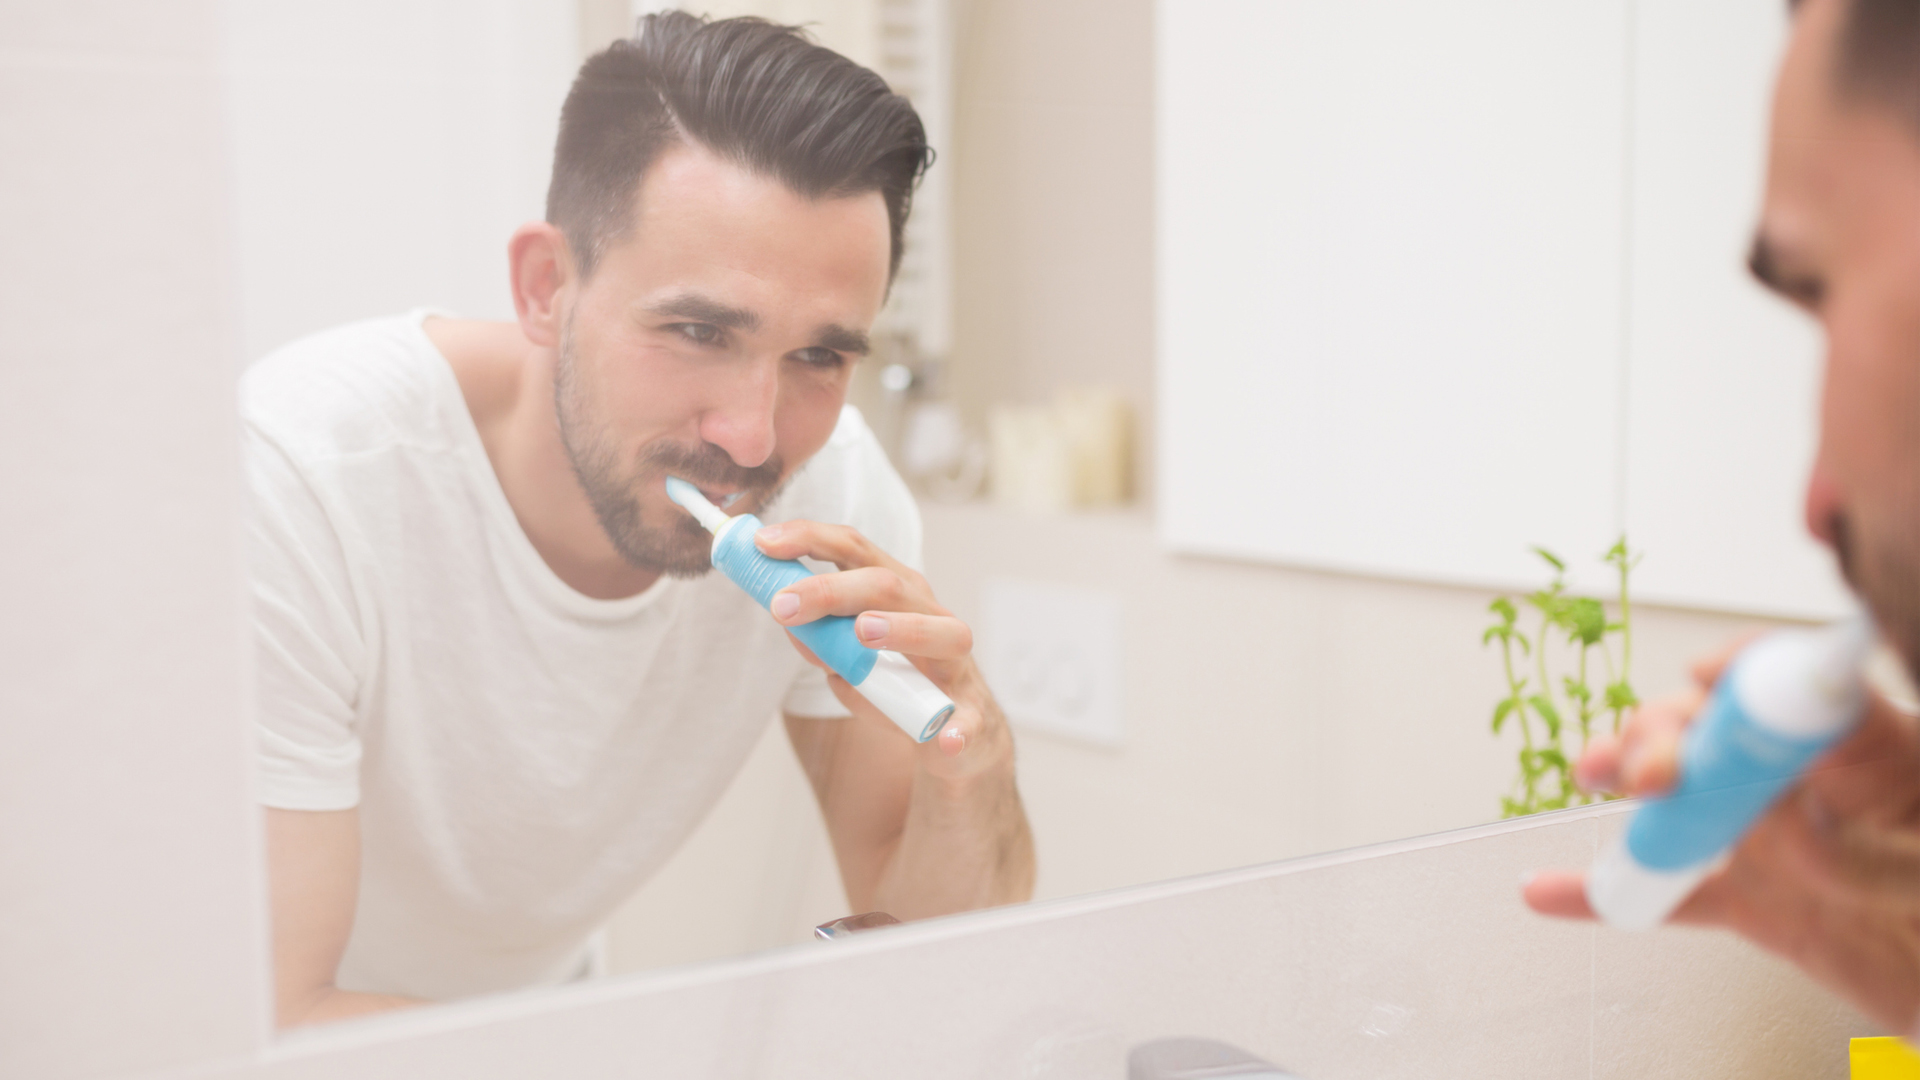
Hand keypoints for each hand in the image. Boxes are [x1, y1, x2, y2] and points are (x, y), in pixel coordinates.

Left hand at [754, 520, 1012, 782]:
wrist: (955, 731)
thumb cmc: (899, 682)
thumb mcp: (850, 657)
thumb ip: (822, 640)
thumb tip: (790, 625)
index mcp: (896, 592)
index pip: (854, 549)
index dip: (810, 538)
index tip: (764, 543)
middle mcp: (930, 613)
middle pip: (885, 585)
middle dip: (829, 590)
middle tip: (782, 606)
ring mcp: (955, 662)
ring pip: (940, 633)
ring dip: (901, 630)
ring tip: (863, 632)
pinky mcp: (972, 712)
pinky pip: (969, 718)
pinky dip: (958, 727)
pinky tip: (947, 738)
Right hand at [1523, 634, 1919, 1032]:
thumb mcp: (1916, 871)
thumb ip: (1857, 850)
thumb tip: (1782, 820)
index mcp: (1873, 760)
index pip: (1803, 690)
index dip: (1748, 671)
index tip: (1707, 675)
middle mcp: (1812, 789)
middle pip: (1719, 730)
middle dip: (1669, 731)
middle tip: (1654, 773)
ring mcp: (1774, 842)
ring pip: (1683, 790)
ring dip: (1624, 772)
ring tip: (1593, 777)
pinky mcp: (1753, 900)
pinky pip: (1672, 892)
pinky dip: (1605, 895)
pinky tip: (1551, 890)